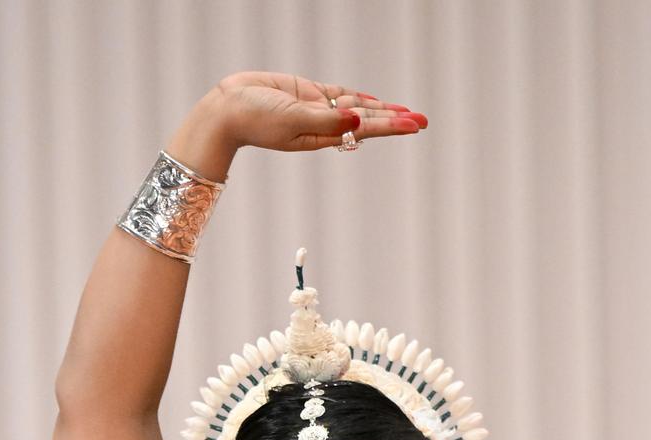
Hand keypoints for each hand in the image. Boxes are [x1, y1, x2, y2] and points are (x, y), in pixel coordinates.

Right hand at [209, 71, 427, 153]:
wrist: (227, 109)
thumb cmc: (255, 119)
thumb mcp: (293, 120)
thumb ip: (326, 120)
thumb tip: (358, 120)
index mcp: (323, 135)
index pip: (365, 129)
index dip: (391, 125)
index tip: (414, 124)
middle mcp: (324, 123)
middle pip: (368, 120)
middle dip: (395, 119)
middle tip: (423, 120)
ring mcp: (316, 108)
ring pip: (356, 107)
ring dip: (381, 110)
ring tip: (407, 113)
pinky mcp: (306, 94)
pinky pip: (339, 95)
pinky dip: (358, 99)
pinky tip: (373, 102)